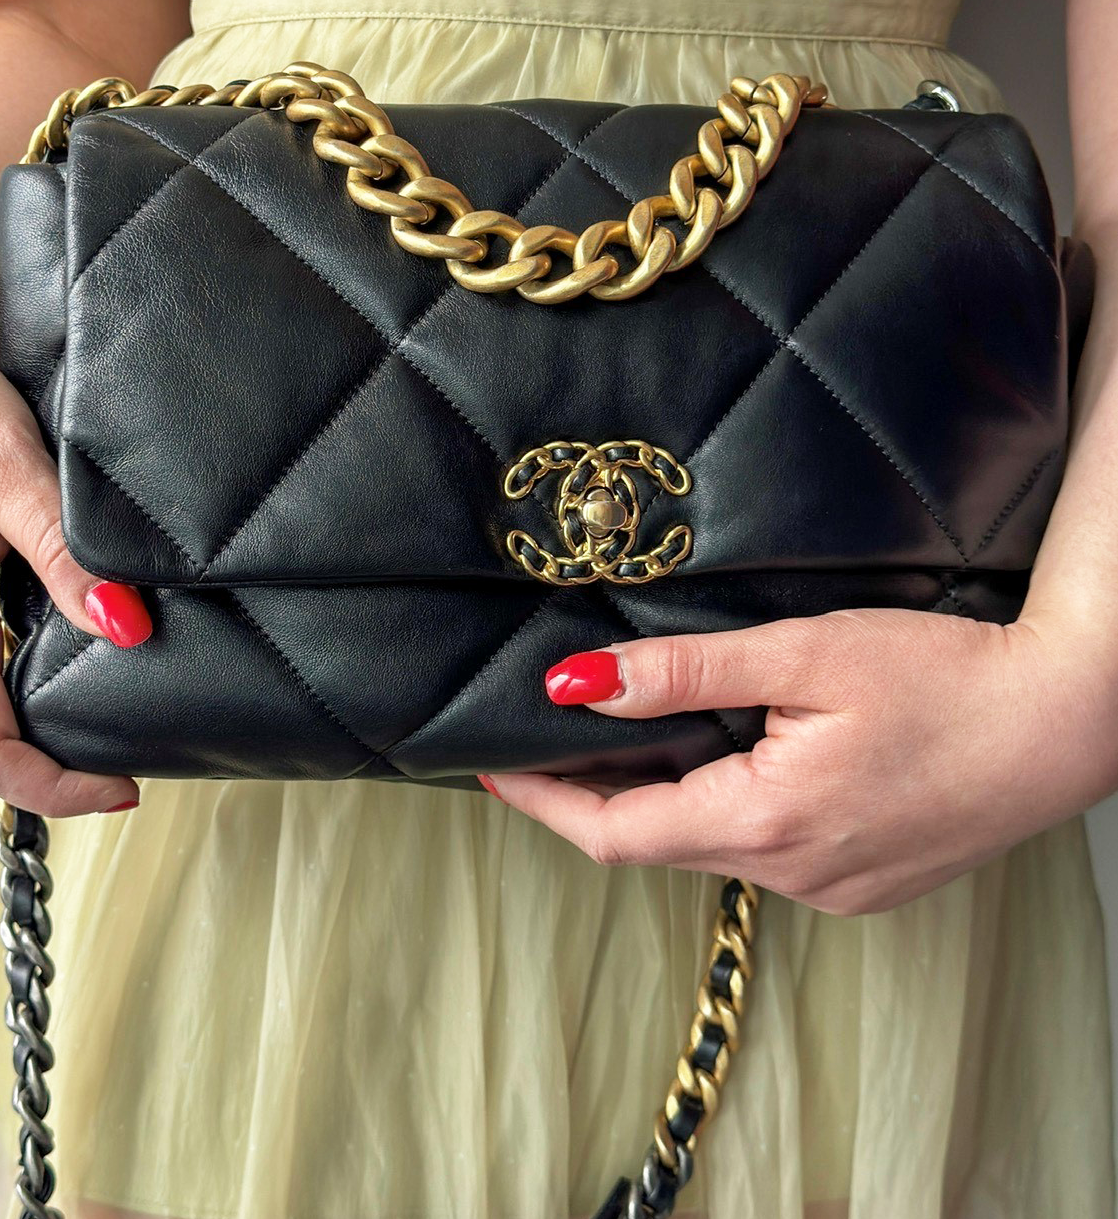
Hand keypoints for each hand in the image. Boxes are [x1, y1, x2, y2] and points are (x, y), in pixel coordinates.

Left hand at [481, 609, 1117, 913]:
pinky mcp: (867, 884)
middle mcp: (796, 876)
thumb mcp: (802, 655)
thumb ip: (683, 674)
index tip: (487, 765)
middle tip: (535, 742)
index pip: (612, 832)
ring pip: (711, 849)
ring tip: (612, 742)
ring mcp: (835, 890)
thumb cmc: (949, 674)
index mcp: (767, 823)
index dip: (540, 801)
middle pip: (655, 843)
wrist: (1073, 718)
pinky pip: (766, 853)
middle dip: (588, 796)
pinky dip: (724, 812)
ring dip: (659, 802)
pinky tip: (721, 762)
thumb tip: (575, 685)